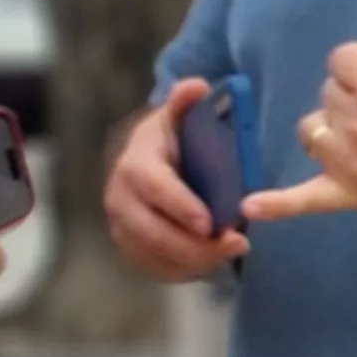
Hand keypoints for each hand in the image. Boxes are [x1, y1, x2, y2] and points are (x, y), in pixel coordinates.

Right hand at [103, 79, 246, 281]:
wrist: (155, 163)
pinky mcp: (129, 245)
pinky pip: (153, 267)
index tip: (210, 222)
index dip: (179, 205)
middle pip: (150, 229)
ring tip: (230, 253)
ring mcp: (121, 223)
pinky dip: (183, 270)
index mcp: (136, 162)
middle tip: (236, 244)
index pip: (152, 186)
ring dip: (194, 259)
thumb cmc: (179, 141)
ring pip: (153, 253)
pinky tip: (210, 262)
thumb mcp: (183, 118)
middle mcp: (120, 195)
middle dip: (193, 243)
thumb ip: (188, 102)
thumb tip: (196, 85)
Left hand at [250, 0, 356, 223]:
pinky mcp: (349, 193)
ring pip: (312, 130)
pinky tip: (250, 206)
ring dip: (331, 129)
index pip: (342, 59)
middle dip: (355, 95)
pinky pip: (306, 200)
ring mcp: (349, 164)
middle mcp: (356, 127)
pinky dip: (280, 204)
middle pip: (328, 93)